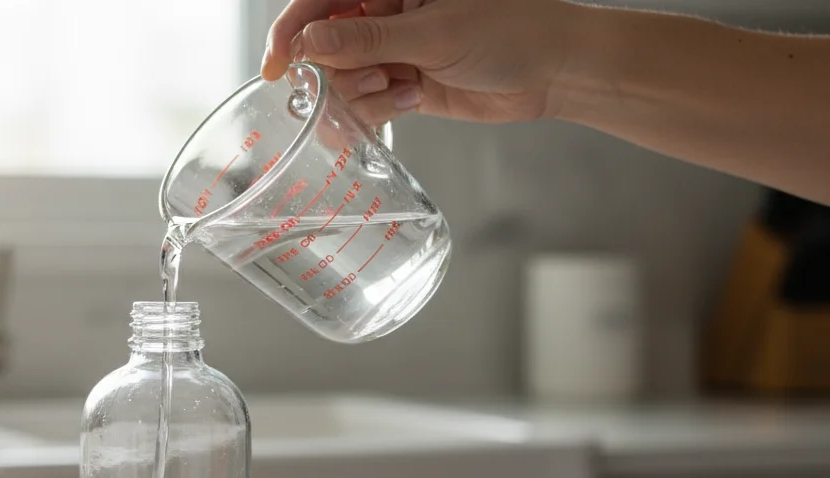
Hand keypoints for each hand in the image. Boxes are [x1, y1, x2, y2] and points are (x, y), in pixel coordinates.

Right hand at [261, 0, 581, 125]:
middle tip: (370, 80)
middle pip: (324, 45)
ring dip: (360, 94)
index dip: (292, 32)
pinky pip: (364, 103)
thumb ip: (366, 39)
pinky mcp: (403, 83)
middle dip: (335, 72)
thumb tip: (308, 41)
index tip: (277, 65)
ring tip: (401, 91)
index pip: (319, 2)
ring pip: (341, 79)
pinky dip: (375, 111)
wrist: (556, 70)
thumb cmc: (512, 29)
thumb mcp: (433, 34)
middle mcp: (385, 13)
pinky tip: (408, 102)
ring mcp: (393, 49)